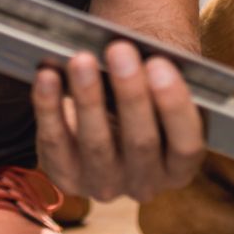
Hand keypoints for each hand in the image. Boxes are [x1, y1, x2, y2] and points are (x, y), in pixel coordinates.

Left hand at [31, 40, 204, 202]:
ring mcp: (105, 184)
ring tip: (81, 59)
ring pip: (96, 145)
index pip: (185, 145)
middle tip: (120, 50)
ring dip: (88, 98)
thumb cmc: (137, 94)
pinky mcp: (66, 176)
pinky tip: (48, 75)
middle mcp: (146, 182)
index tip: (160, 63)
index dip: (174, 106)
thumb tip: (135, 49)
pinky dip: (49, 107)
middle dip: (130, 93)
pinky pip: (55, 144)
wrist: (103, 117)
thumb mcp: (154, 88)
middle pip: (141, 142)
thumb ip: (154, 75)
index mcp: (179, 166)